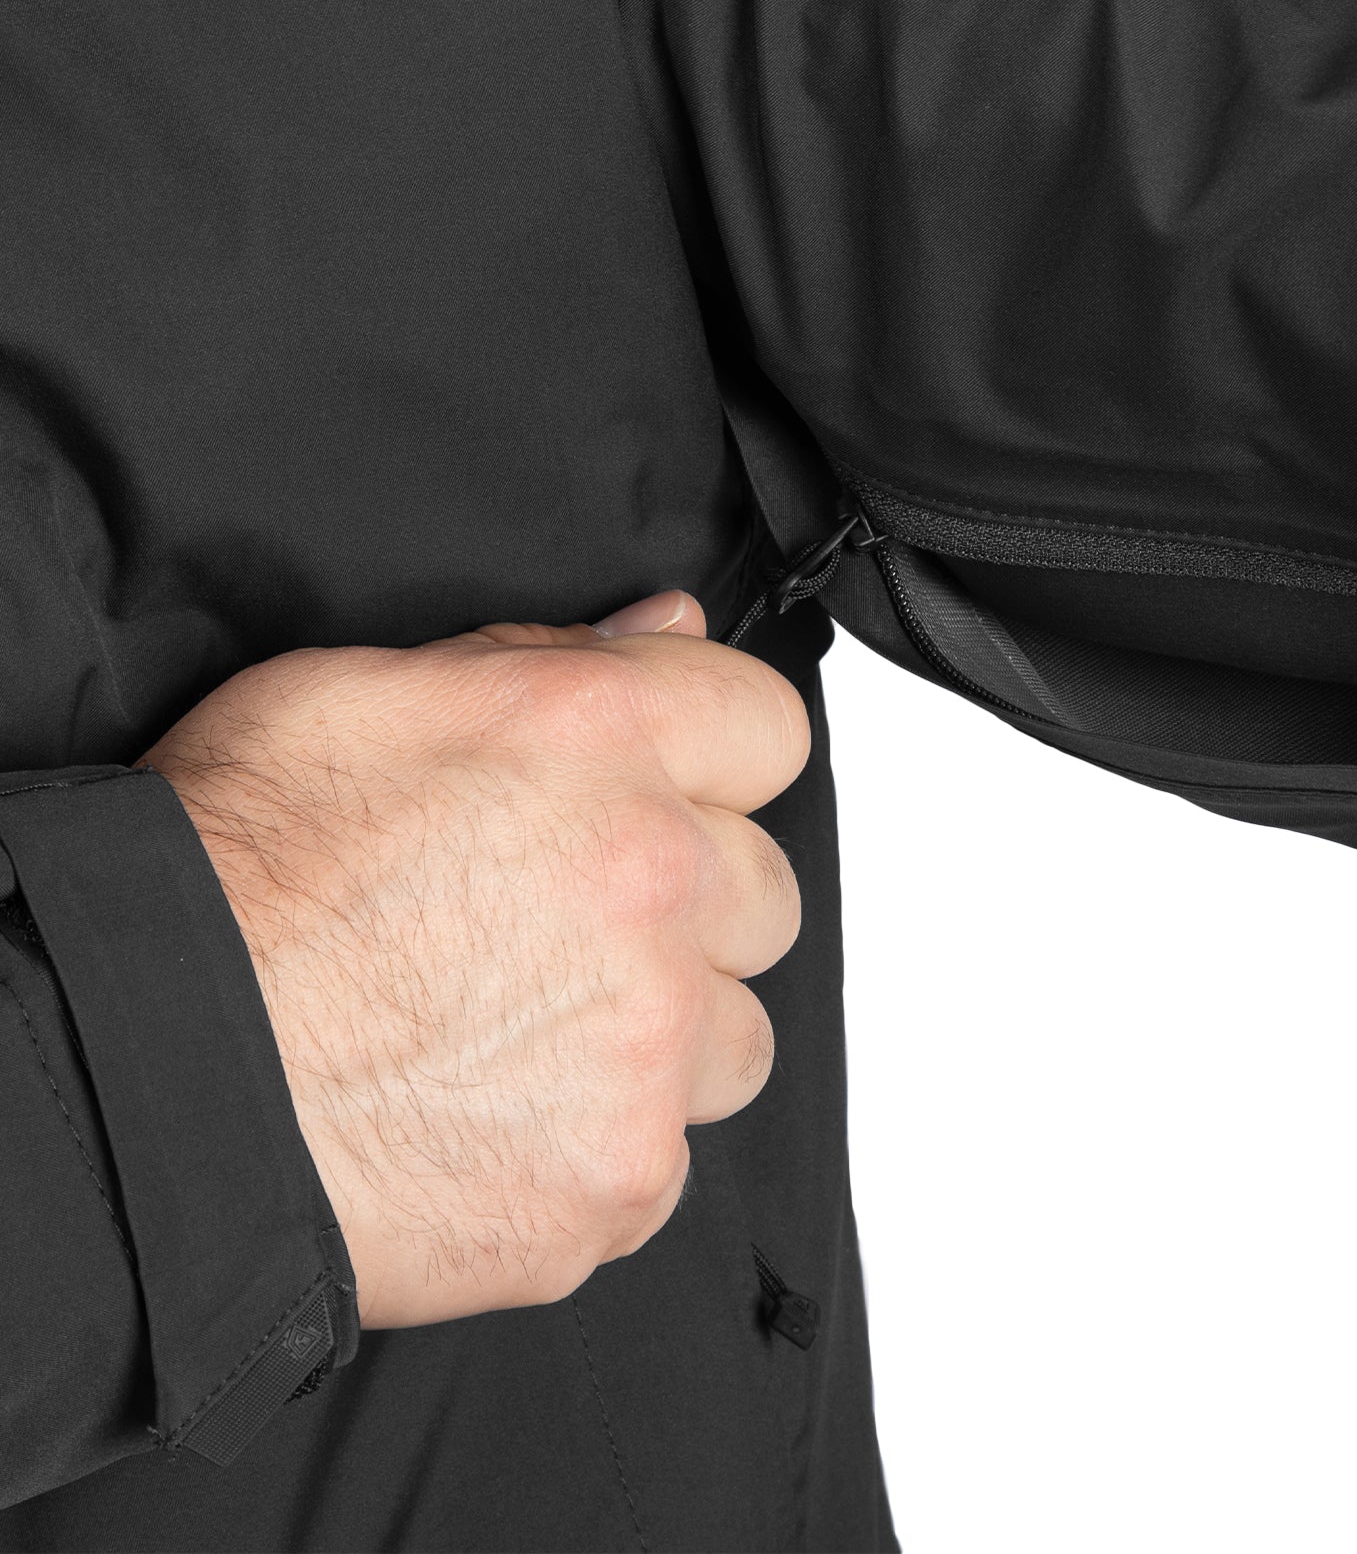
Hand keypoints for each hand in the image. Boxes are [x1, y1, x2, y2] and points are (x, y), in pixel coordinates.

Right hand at [141, 589, 808, 1328]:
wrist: (141, 1076)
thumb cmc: (223, 883)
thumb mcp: (357, 695)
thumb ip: (544, 656)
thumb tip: (666, 630)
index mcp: (600, 739)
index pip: (767, 727)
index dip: (714, 763)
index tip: (666, 799)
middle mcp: (651, 878)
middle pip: (763, 892)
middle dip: (688, 910)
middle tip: (563, 931)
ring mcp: (647, 1039)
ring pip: (736, 1036)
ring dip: (661, 1037)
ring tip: (523, 1036)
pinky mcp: (619, 1175)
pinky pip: (662, 1161)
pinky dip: (596, 1150)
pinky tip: (493, 1122)